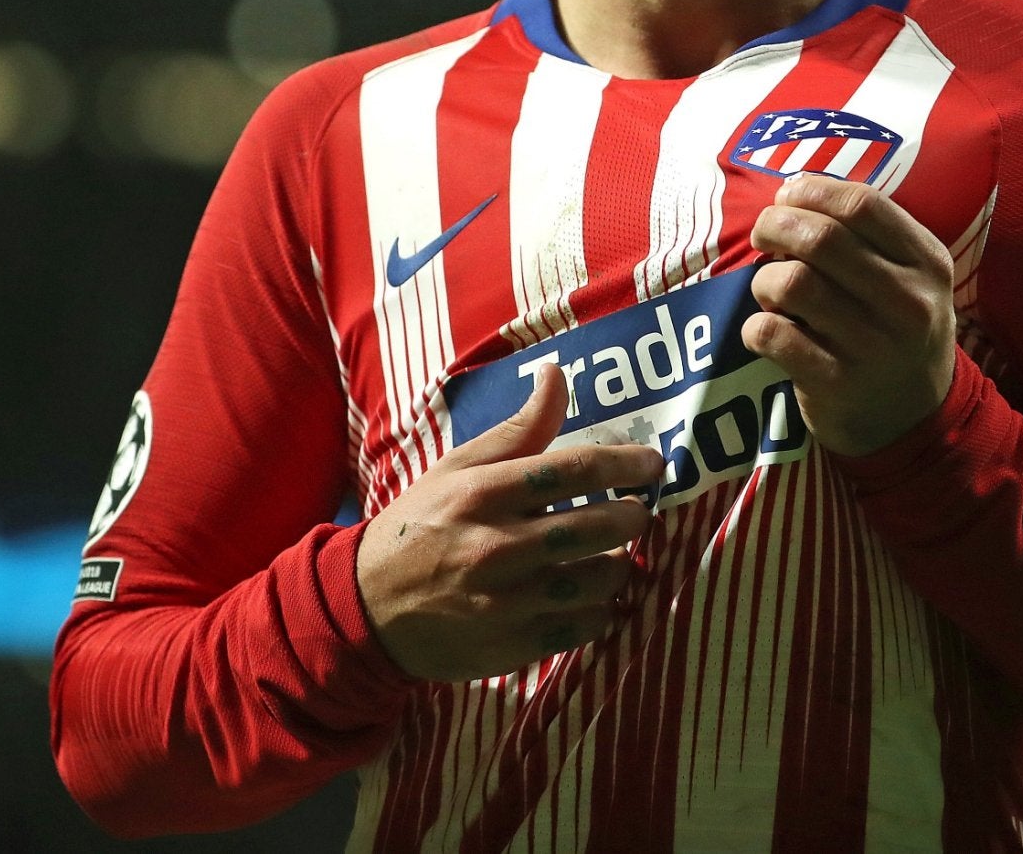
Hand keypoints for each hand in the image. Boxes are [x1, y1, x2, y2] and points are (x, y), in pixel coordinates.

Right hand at [355, 365, 664, 682]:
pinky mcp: (516, 646)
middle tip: (638, 511)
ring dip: (621, 565)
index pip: (573, 470)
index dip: (625, 464)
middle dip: (634, 516)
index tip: (654, 463)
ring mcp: (510, 602)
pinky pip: (588, 626)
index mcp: (483, 494)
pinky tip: (593, 596)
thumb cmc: (420, 526)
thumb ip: (516, 430)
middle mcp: (499, 547)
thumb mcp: (456, 469)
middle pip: (599, 527)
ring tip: (613, 554)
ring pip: (602, 580)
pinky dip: (603, 609)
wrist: (368, 609)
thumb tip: (557, 376)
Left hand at [743, 171, 957, 456]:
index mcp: (927, 263)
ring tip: (770, 291)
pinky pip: (773, 335)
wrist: (915, 420)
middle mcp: (908, 304)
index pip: (863, 203)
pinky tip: (766, 331)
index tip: (788, 198)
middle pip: (821, 238)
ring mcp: (874, 348)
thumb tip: (793, 191)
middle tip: (764, 236)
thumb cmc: (896, 328)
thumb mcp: (910, 276)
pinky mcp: (837, 384)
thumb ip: (866, 234)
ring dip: (765, 280)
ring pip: (792, 283)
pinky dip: (756, 327)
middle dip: (775, 225)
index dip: (812, 191)